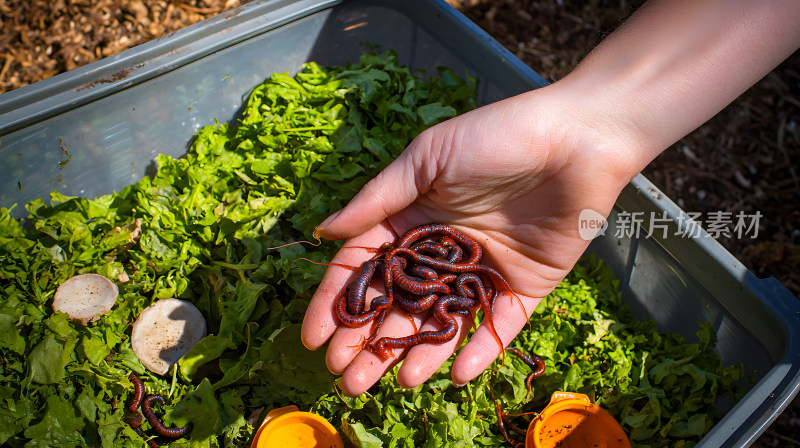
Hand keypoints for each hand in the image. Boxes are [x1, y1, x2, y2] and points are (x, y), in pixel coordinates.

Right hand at [300, 84, 638, 395]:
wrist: (576, 137)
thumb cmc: (496, 137)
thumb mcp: (427, 159)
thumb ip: (377, 199)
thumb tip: (322, 233)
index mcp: (412, 219)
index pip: (364, 269)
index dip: (337, 303)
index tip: (314, 337)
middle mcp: (442, 252)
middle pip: (397, 306)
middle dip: (369, 342)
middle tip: (346, 377)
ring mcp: (481, 273)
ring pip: (442, 323)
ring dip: (417, 354)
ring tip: (394, 382)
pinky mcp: (523, 288)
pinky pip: (497, 326)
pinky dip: (479, 351)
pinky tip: (453, 374)